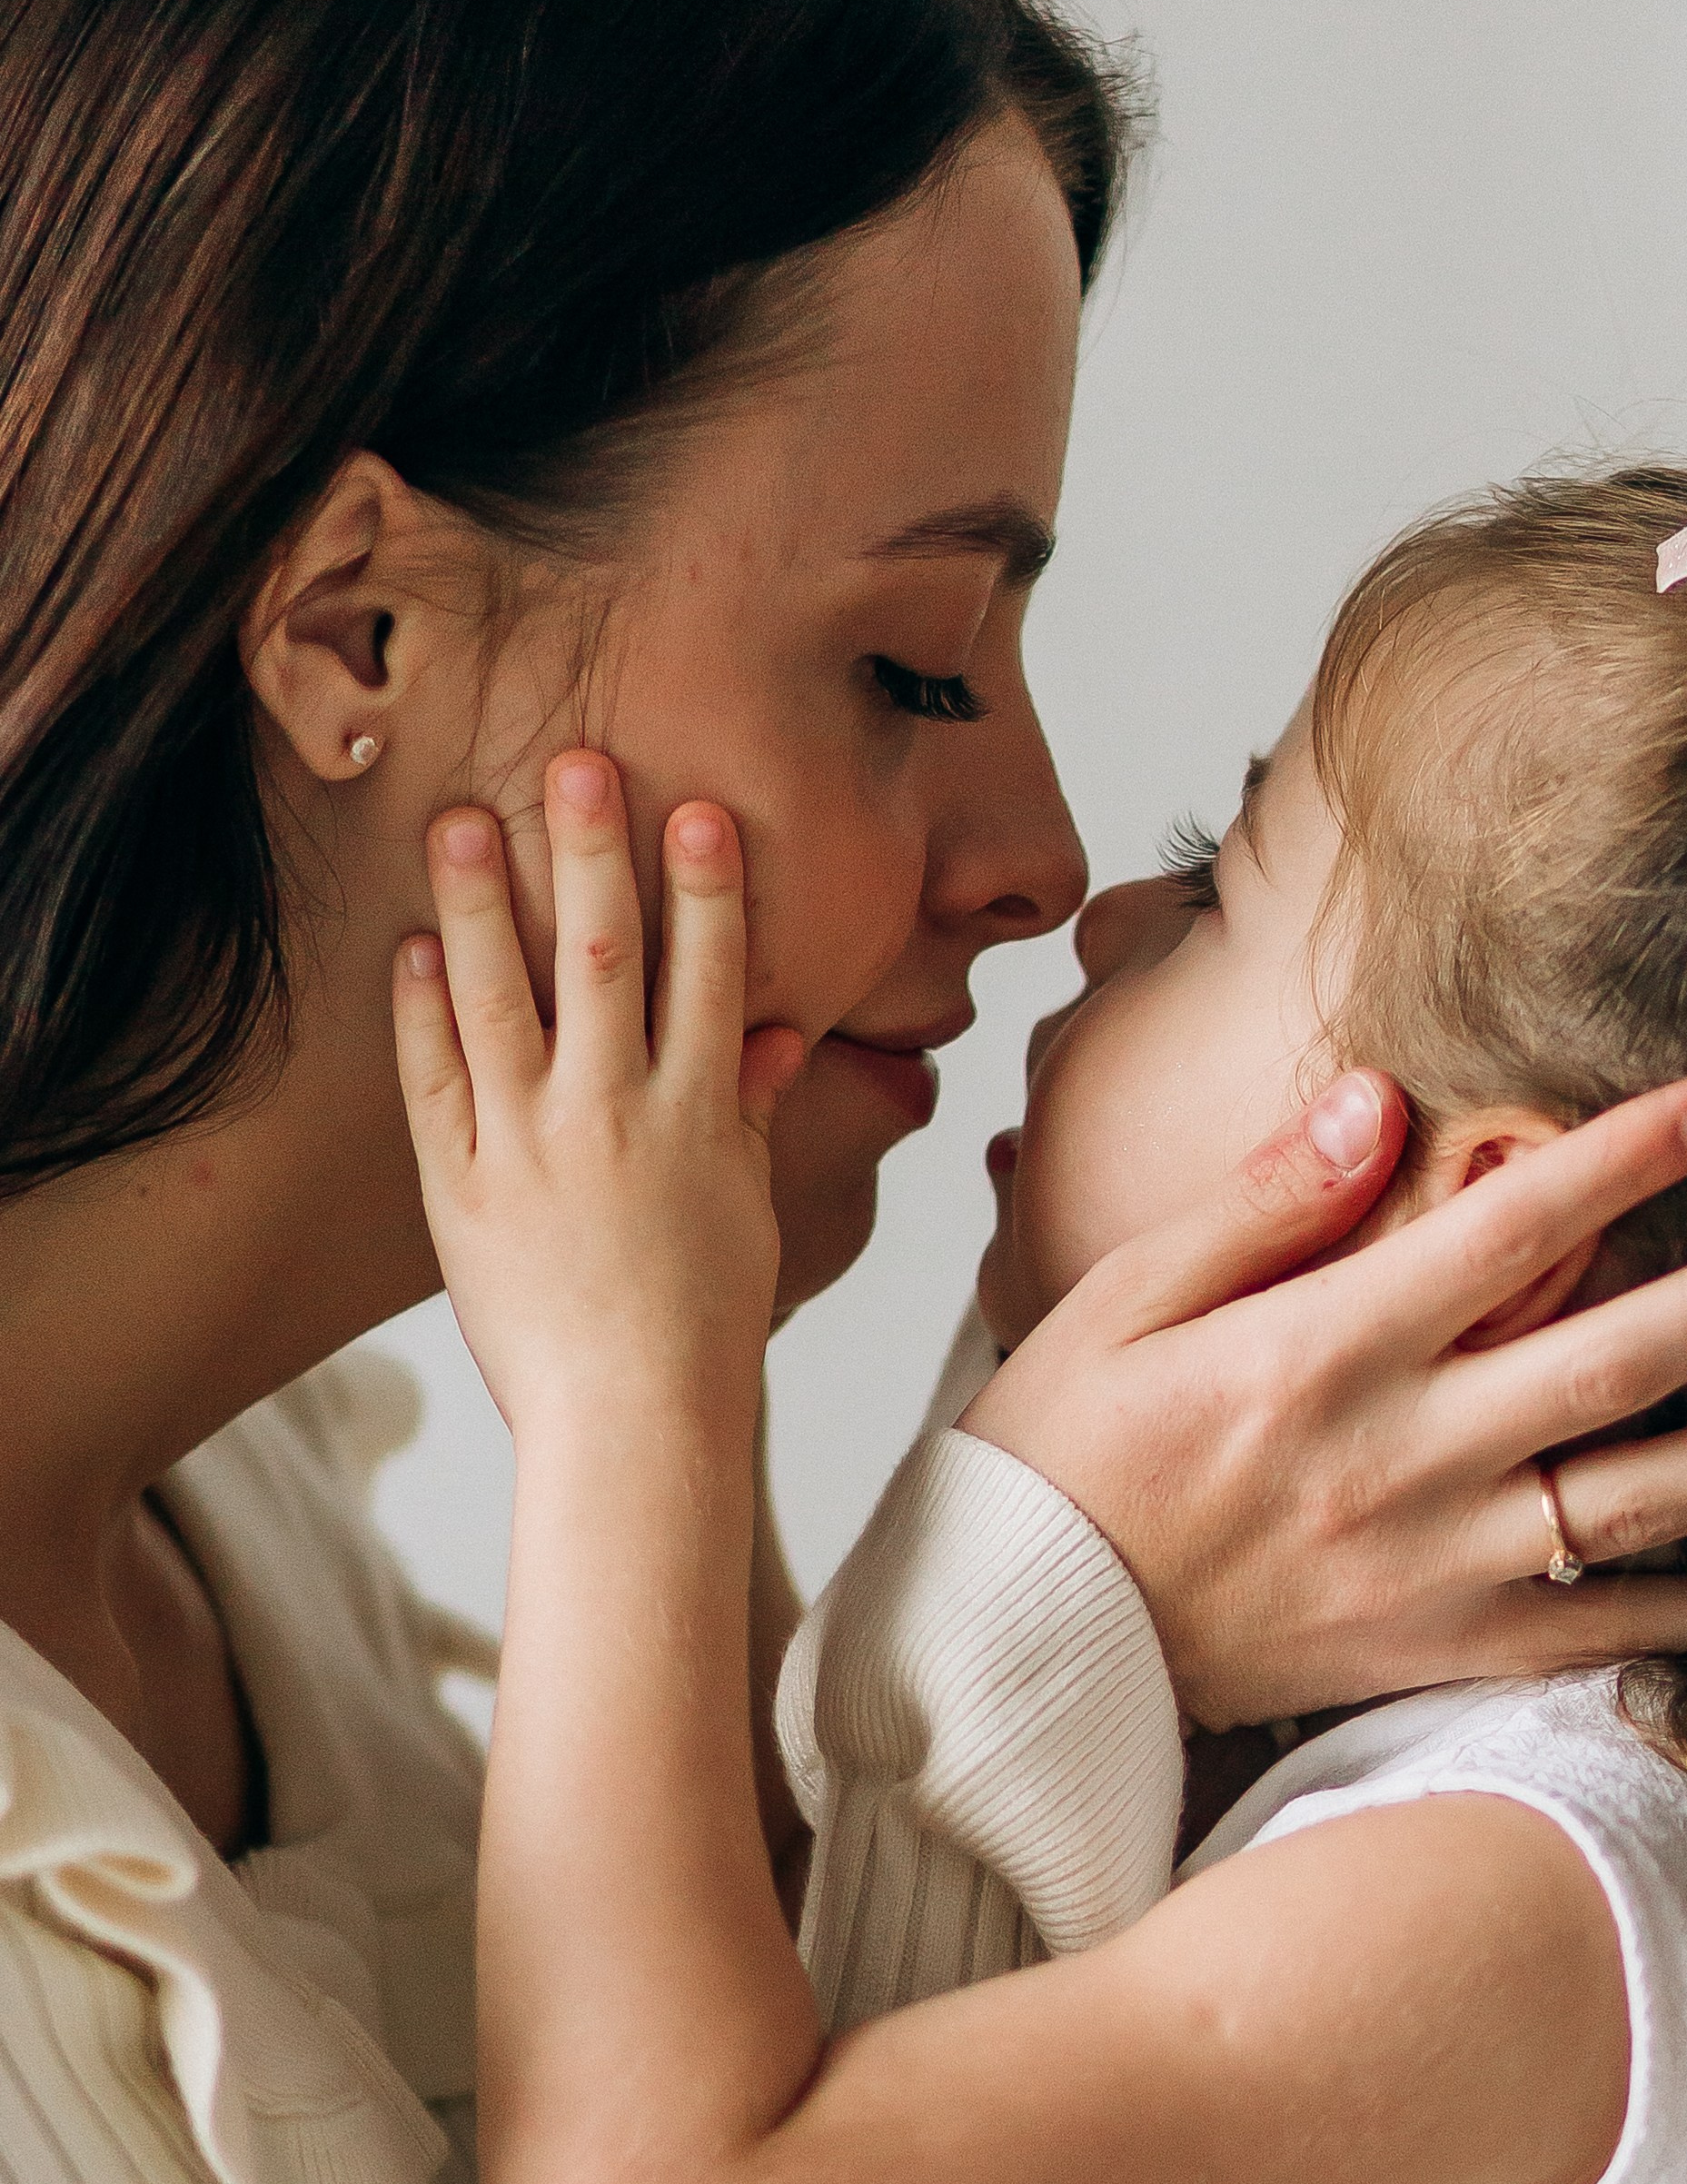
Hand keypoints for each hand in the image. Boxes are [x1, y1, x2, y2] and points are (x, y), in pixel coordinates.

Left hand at [391, 751, 803, 1441]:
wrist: (629, 1419)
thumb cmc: (701, 1318)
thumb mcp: (743, 1203)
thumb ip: (746, 1106)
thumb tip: (774, 1031)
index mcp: (696, 1113)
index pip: (708, 972)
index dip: (706, 884)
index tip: (697, 808)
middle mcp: (613, 1113)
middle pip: (603, 957)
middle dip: (592, 853)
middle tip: (578, 763)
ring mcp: (530, 1145)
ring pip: (502, 998)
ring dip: (482, 901)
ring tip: (463, 820)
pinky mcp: (462, 1187)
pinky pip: (436, 1081)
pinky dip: (423, 1011)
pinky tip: (415, 947)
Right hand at [963, 1068, 1686, 1726]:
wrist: (1015, 1653)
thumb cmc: (1060, 1459)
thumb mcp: (1122, 1299)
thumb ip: (1260, 1201)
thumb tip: (1374, 1097)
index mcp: (1319, 1352)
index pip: (1507, 1229)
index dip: (1628, 1156)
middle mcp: (1397, 1458)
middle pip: (1616, 1358)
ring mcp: (1429, 1567)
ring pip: (1639, 1501)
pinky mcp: (1435, 1654)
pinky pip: (1593, 1632)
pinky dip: (1685, 1605)